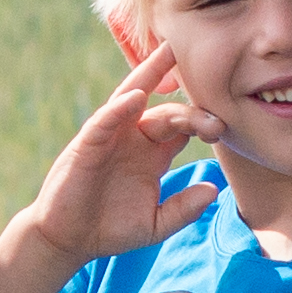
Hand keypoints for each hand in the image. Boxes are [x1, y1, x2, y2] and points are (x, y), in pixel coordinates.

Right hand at [8, 47, 218, 269]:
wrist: (68, 240)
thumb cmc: (109, 229)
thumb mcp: (155, 224)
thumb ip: (183, 209)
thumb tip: (214, 190)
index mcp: (153, 154)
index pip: (184, 127)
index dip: (204, 123)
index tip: (223, 129)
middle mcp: (134, 138)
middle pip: (167, 111)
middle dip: (191, 113)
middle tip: (214, 121)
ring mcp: (110, 137)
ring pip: (132, 97)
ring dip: (149, 74)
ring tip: (167, 52)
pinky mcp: (87, 145)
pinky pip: (104, 120)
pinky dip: (119, 107)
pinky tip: (136, 96)